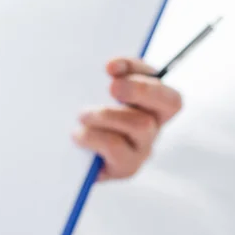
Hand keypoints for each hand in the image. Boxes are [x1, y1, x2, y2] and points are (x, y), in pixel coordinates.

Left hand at [73, 58, 181, 180]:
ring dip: (109, 114)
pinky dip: (94, 137)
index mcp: (153, 103)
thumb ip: (110, 77)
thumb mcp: (97, 91)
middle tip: (112, 87)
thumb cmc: (86, 119)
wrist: (67, 159)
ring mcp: (144, 149)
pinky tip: (77, 134)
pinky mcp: (126, 167)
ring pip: (142, 125)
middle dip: (139, 88)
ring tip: (82, 115)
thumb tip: (111, 68)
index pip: (167, 83)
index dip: (144, 72)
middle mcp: (155, 127)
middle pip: (167, 103)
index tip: (111, 66)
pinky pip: (117, 148)